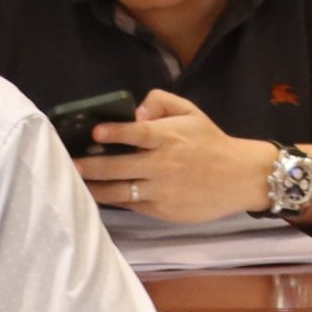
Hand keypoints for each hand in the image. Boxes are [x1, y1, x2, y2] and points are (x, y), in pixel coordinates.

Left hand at [86, 90, 273, 220]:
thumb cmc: (210, 142)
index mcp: (171, 138)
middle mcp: (164, 165)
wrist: (239, 178)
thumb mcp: (192, 112)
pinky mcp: (161, 210)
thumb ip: (162, 101)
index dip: (116, 132)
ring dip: (94, 187)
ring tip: (77, 182)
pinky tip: (99, 194)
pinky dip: (113, 200)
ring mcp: (161, 191)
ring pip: (119, 191)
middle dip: (91, 165)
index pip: (138, 134)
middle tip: (72, 163)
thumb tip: (137, 112)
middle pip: (119, 167)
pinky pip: (130, 204)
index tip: (95, 132)